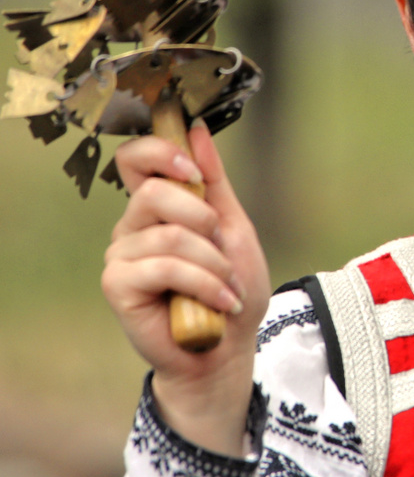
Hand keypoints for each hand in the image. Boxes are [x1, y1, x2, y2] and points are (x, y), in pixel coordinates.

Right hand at [102, 122, 270, 453]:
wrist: (228, 347)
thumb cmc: (231, 286)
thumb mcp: (233, 226)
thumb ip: (213, 180)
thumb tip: (197, 129)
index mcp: (157, 206)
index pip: (134, 157)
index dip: (159, 152)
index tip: (193, 171)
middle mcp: (132, 226)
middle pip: (151, 191)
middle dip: (202, 218)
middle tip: (222, 245)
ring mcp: (121, 255)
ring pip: (167, 234)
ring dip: (213, 262)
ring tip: (228, 286)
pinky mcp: (118, 285)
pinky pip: (163, 266)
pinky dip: (203, 283)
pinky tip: (220, 303)